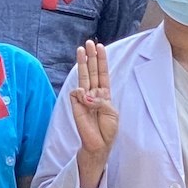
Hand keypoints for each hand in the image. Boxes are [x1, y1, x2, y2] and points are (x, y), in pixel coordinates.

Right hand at [71, 41, 119, 160]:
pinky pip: (76, 93)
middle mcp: (94, 93)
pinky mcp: (75, 105)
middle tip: (89, 43)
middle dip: (91, 57)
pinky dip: (80, 93)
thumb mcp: (111, 113)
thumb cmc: (107, 130)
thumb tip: (85, 94)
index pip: (103, 74)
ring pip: (83, 77)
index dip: (102, 61)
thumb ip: (101, 101)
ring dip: (83, 63)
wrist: (99, 144)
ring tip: (81, 50)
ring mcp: (84, 98)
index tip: (101, 47)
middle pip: (92, 71)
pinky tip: (83, 97)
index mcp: (105, 94)